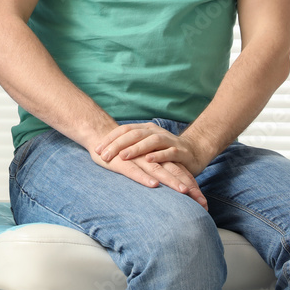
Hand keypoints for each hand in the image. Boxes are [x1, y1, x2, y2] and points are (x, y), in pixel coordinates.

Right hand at [89, 145, 207, 210]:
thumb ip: (156, 172)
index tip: (204, 202)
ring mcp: (136, 158)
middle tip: (201, 201)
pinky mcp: (121, 161)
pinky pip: (134, 170)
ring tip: (184, 192)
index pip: (178, 171)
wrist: (101, 135)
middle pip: (173, 171)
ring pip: (157, 170)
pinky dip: (144, 177)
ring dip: (171, 181)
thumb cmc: (123, 153)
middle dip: (188, 186)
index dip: (191, 184)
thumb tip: (168, 190)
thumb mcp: (142, 162)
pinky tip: (154, 184)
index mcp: (157, 157)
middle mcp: (149, 156)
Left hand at [94, 123, 212, 178]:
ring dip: (136, 148)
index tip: (96, 150)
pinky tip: (149, 160)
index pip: (123, 130)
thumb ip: (129, 147)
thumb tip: (104, 151)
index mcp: (144, 129)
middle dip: (117, 144)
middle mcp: (155, 132)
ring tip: (123, 155)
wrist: (193, 152)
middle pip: (134, 134)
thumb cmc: (163, 152)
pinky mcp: (181, 151)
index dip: (110, 139)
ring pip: (151, 141)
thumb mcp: (144, 147)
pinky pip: (169, 152)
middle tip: (104, 155)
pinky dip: (159, 155)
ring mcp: (168, 140)